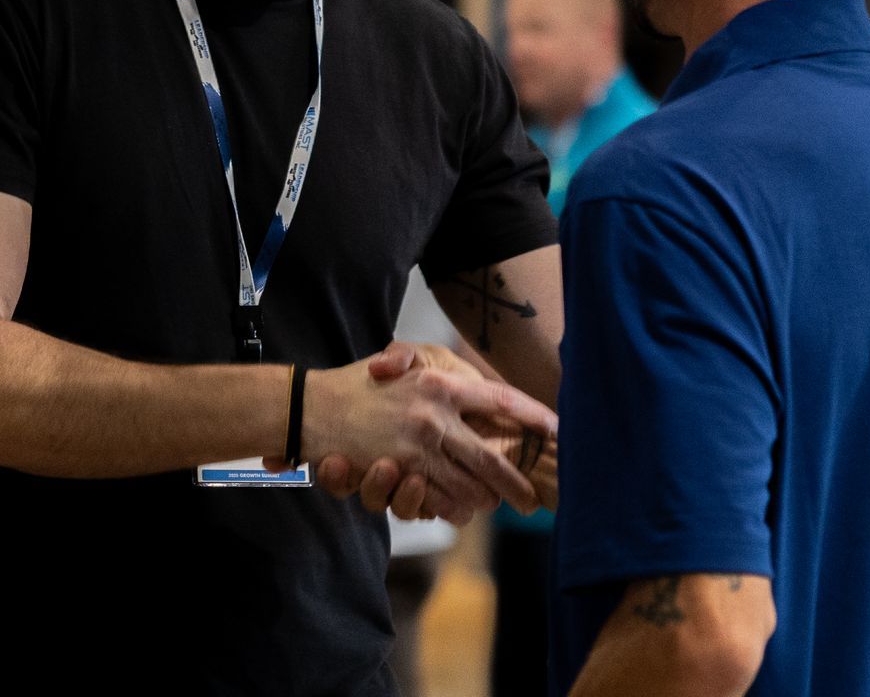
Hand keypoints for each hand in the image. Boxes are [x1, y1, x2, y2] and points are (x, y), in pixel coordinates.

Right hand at [298, 342, 555, 524]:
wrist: (311, 406)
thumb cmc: (362, 381)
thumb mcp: (403, 357)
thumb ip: (438, 364)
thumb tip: (476, 380)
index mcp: (441, 382)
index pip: (500, 400)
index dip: (533, 416)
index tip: (558, 430)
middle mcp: (435, 415)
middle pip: (490, 457)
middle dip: (515, 482)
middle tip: (534, 500)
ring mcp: (417, 448)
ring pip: (466, 484)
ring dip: (483, 499)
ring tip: (494, 506)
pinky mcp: (397, 473)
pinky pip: (435, 499)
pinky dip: (449, 507)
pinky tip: (460, 511)